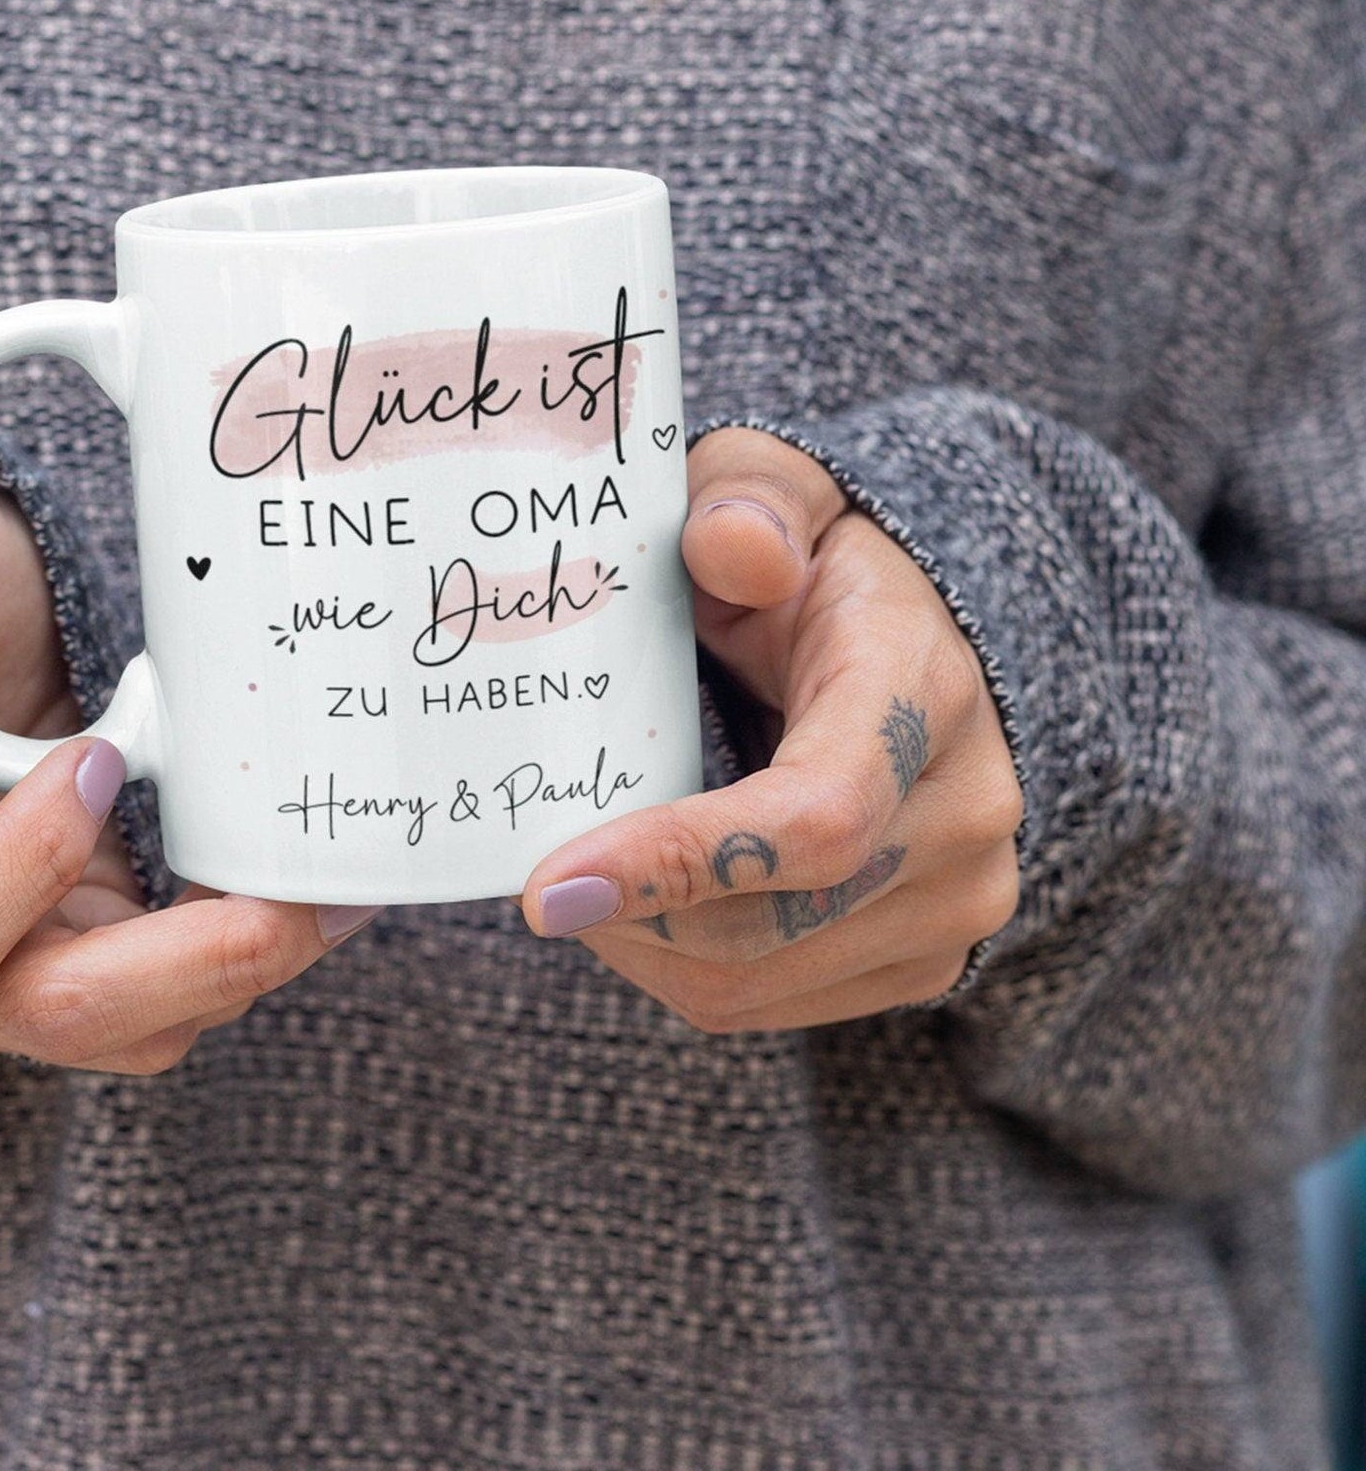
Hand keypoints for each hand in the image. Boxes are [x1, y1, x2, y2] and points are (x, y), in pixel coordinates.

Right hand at [0, 472, 373, 1073]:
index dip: (27, 867)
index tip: (99, 758)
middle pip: (45, 1012)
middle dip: (187, 967)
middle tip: (291, 900)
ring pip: (127, 1031)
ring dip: (238, 970)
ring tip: (327, 893)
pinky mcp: (82, 954)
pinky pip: (168, 997)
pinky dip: (242, 955)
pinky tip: (308, 891)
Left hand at [519, 428, 1021, 1031]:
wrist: (928, 638)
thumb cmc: (819, 559)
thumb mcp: (778, 489)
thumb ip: (749, 501)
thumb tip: (730, 547)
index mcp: (922, 691)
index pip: (814, 817)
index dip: (679, 862)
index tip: (546, 886)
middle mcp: (963, 812)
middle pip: (769, 922)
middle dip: (627, 913)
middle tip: (531, 872)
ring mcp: (956, 901)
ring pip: (755, 982)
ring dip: (642, 945)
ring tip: (585, 875)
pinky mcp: (926, 962)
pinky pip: (771, 1003)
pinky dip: (681, 966)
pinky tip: (646, 900)